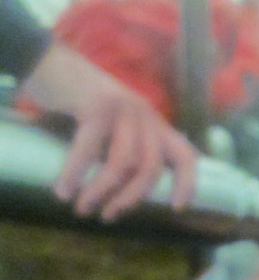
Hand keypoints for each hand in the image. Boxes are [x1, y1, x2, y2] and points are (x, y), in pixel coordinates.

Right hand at [20, 42, 198, 221]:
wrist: (49, 63)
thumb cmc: (82, 102)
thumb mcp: (116, 127)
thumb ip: (126, 149)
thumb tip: (121, 194)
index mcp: (155, 125)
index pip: (185, 155)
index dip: (187, 183)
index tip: (178, 207)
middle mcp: (146, 116)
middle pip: (151, 167)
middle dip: (130, 198)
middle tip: (109, 216)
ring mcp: (124, 109)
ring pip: (123, 162)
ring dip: (102, 191)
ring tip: (84, 208)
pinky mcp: (97, 106)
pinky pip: (89, 149)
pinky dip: (75, 173)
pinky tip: (64, 191)